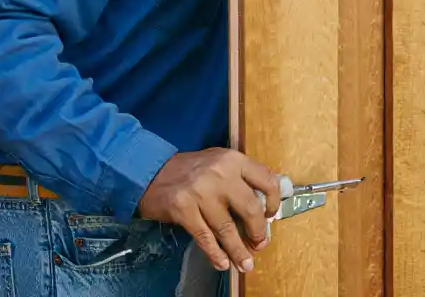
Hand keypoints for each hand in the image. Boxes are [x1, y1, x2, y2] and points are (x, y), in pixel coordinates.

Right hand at [137, 148, 280, 273]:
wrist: (151, 171)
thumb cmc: (190, 170)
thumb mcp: (219, 163)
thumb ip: (240, 178)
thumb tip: (263, 208)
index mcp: (232, 159)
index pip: (266, 180)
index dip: (273, 202)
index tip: (270, 216)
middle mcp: (219, 173)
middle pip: (250, 209)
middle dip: (258, 232)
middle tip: (259, 244)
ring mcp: (201, 192)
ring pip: (227, 229)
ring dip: (239, 251)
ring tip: (245, 264)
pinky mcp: (183, 209)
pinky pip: (206, 238)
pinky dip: (216, 254)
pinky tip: (222, 263)